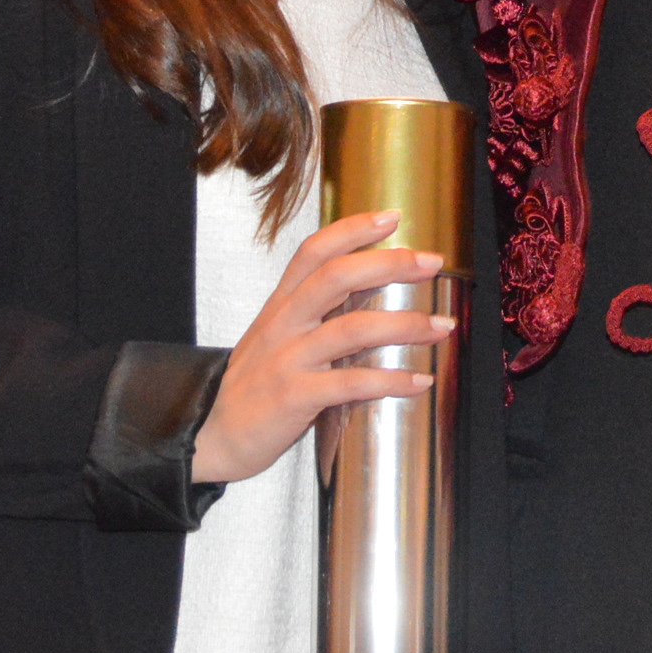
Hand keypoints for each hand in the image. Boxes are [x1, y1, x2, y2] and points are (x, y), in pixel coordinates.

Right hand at [191, 210, 454, 484]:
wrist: (210, 435)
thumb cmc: (254, 387)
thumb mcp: (276, 338)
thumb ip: (315, 316)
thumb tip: (373, 297)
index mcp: (281, 305)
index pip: (314, 251)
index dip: (353, 230)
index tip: (393, 217)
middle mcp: (283, 324)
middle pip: (336, 277)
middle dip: (389, 264)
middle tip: (433, 262)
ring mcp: (287, 359)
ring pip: (351, 328)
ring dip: (404, 325)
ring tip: (441, 326)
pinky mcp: (293, 397)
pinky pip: (350, 383)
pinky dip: (390, 381)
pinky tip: (420, 380)